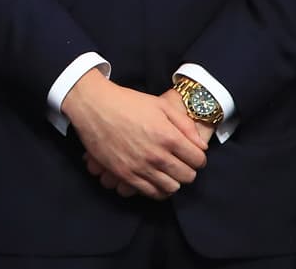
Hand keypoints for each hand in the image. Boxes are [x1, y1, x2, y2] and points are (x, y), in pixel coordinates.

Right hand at [62, 70, 206, 199]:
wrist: (93, 105)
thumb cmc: (127, 102)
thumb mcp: (160, 104)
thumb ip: (185, 124)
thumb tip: (201, 146)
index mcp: (168, 136)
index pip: (199, 160)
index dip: (197, 156)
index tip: (189, 153)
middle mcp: (157, 155)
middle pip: (187, 176)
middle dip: (187, 169)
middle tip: (178, 161)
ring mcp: (140, 167)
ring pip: (171, 188)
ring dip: (173, 180)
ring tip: (166, 170)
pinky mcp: (125, 174)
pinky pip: (151, 193)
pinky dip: (158, 190)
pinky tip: (155, 179)